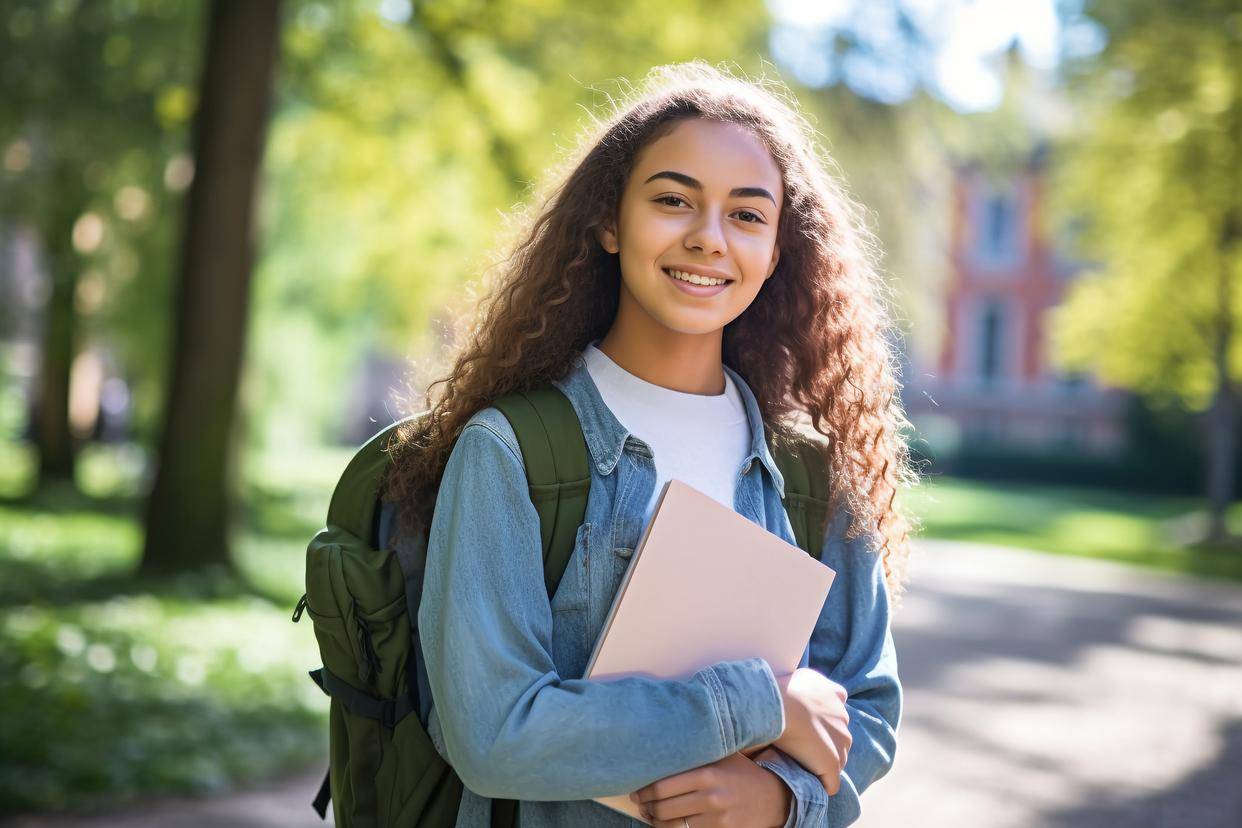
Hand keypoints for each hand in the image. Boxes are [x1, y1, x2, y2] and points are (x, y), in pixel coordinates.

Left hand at [630, 750, 791, 826]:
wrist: (774, 797)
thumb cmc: (741, 772)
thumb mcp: (721, 756)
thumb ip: (695, 753)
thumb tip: (660, 745)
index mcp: (707, 774)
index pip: (663, 786)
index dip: (644, 791)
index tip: (636, 789)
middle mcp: (711, 798)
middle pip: (663, 808)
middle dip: (645, 807)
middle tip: (639, 802)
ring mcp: (717, 820)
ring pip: (672, 826)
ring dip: (655, 821)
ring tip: (649, 814)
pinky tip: (665, 824)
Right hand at [772, 668, 851, 794]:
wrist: (778, 706)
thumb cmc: (782, 689)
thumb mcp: (801, 676)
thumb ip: (810, 683)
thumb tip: (803, 692)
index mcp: (836, 694)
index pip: (837, 710)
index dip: (822, 720)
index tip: (806, 724)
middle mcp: (843, 717)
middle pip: (838, 736)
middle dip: (823, 742)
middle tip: (799, 745)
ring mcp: (841, 743)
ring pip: (836, 759)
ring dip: (821, 763)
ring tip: (799, 765)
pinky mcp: (832, 764)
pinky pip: (831, 783)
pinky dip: (820, 785)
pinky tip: (805, 783)